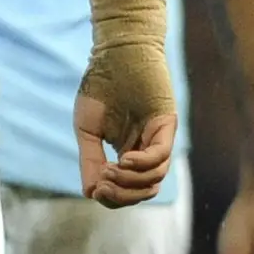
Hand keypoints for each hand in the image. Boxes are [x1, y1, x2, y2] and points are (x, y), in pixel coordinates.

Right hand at [76, 0, 173, 205]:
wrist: (115, 56)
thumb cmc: (100, 88)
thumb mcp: (86, 129)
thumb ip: (90, 159)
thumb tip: (91, 194)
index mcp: (126, 153)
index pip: (125, 189)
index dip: (112, 197)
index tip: (95, 188)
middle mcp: (145, 151)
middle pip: (141, 190)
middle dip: (122, 195)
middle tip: (104, 184)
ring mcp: (157, 140)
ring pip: (154, 178)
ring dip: (132, 182)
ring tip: (111, 170)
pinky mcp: (166, 126)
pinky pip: (160, 156)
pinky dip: (144, 165)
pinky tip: (124, 160)